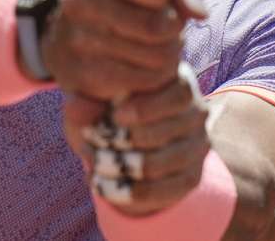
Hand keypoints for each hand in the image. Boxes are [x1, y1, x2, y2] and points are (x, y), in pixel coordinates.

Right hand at [41, 0, 206, 100]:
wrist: (87, 25)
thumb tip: (197, 13)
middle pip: (154, 26)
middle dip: (174, 28)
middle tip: (170, 24)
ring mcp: (72, 39)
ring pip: (154, 57)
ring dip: (169, 53)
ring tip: (159, 42)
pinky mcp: (79, 76)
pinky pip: (141, 83)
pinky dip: (154, 76)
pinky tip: (146, 64)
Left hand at [63, 67, 211, 215]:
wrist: (124, 144)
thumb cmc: (108, 111)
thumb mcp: (94, 104)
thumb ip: (85, 103)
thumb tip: (77, 107)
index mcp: (178, 83)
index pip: (179, 95)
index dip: (147, 108)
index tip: (116, 116)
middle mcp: (196, 112)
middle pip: (167, 132)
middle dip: (125, 141)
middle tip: (96, 143)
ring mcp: (198, 145)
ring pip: (160, 163)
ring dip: (122, 167)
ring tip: (95, 165)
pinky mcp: (192, 176)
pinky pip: (163, 190)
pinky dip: (128, 192)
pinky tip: (102, 186)